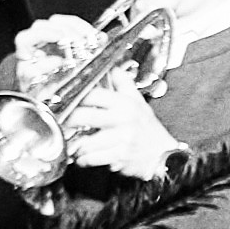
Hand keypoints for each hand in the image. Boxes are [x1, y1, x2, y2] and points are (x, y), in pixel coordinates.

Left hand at [63, 89, 184, 180]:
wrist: (165, 155)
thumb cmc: (150, 131)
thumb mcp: (140, 104)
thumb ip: (125, 85)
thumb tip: (114, 69)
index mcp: (126, 104)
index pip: (92, 95)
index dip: (75, 98)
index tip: (66, 103)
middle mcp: (124, 119)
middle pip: (83, 116)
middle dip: (68, 121)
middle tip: (64, 124)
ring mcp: (121, 138)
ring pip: (85, 140)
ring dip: (76, 144)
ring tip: (74, 143)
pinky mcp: (119, 156)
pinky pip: (92, 157)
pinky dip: (84, 159)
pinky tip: (83, 157)